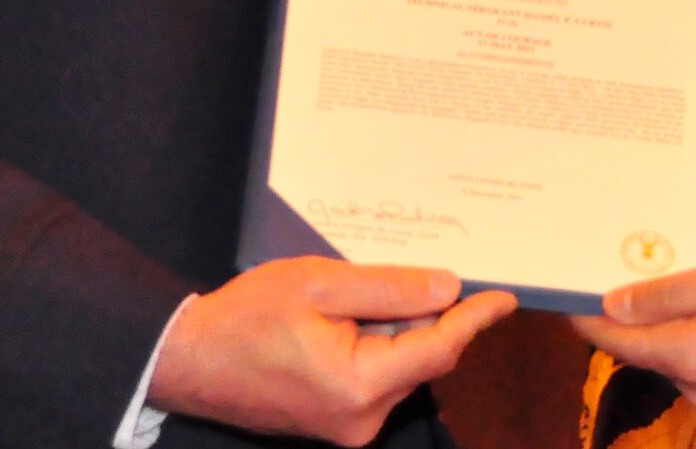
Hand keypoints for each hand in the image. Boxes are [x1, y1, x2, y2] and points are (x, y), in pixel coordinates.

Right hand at [149, 257, 515, 443]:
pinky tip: (355, 315)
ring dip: (397, 327)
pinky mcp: (336, 421)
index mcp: (360, 385)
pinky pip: (377, 376)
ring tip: (360, 292)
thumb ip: (388, 288)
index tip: (506, 298)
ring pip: (400, 365)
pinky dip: (378, 343)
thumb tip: (447, 289)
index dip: (474, 319)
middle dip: (426, 314)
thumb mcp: (319, 284)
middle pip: (421, 357)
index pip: (438, 348)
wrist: (190, 359)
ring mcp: (347, 426)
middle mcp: (361, 418)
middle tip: (416, 270)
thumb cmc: (247, 317)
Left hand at [571, 242, 695, 418]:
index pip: (624, 344)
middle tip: (621, 275)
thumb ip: (671, 295)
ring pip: (682, 361)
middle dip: (634, 319)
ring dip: (671, 328)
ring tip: (668, 284)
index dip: (593, 322)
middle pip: (652, 353)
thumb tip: (616, 308)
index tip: (570, 300)